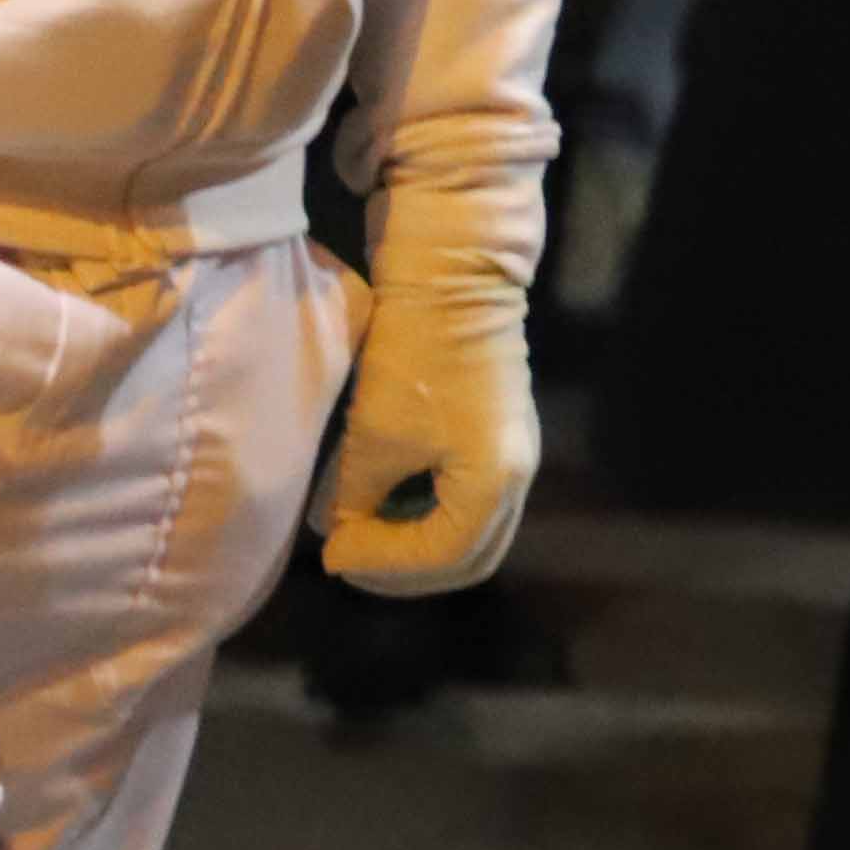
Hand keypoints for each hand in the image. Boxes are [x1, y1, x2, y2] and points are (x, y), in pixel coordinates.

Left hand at [318, 170, 541, 595]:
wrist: (455, 279)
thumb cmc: (413, 356)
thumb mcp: (372, 435)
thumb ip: (355, 499)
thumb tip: (337, 532)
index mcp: (493, 480)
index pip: (440, 557)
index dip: (381, 565)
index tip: (331, 552)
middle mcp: (518, 476)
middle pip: (470, 559)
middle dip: (405, 570)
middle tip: (350, 556)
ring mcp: (515, 456)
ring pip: (473, 534)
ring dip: (418, 545)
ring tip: (362, 532)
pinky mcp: (501, 436)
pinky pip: (471, 502)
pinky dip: (429, 516)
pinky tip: (384, 500)